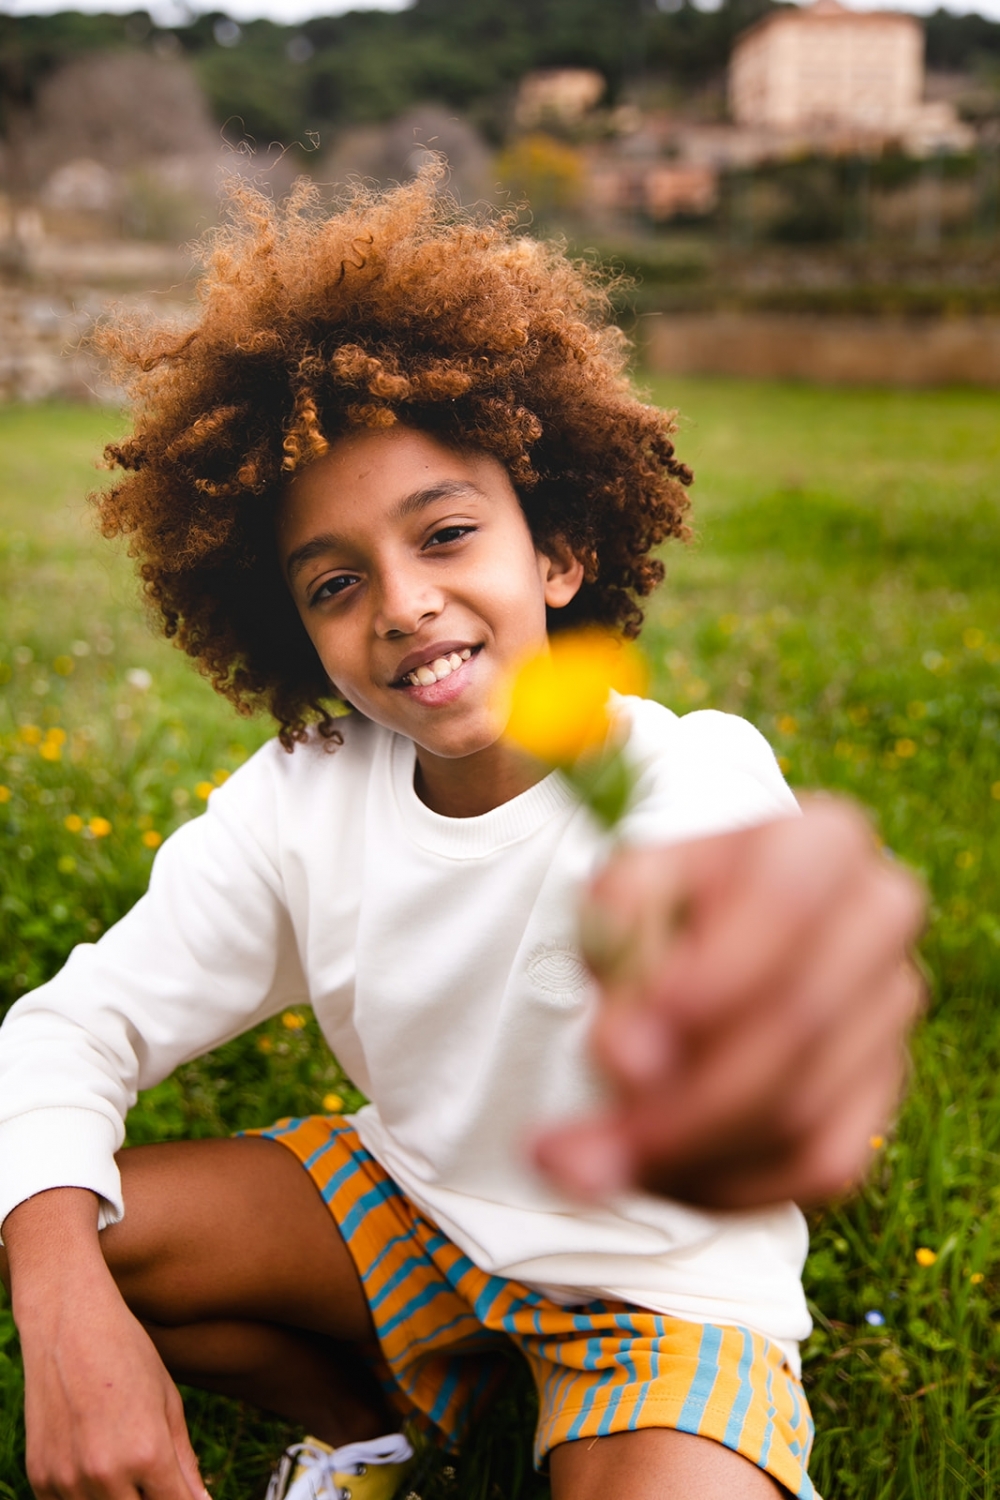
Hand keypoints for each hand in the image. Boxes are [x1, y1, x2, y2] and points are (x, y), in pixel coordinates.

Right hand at [5, 1189, 208, 1499]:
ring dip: (120, 1499)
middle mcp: (106, 1473)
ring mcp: (67, 1479)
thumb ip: (184, 1459)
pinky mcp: (41, 1476)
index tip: (190, 1497)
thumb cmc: (126, 1352)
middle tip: (157, 1479)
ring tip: (126, 1463)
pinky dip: (86, 1496)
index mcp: (147, 1452)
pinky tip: (96, 1465)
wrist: (67, 1320)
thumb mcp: (167, 1400)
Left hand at [535, 799, 925, 1208]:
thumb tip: (626, 1057)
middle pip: (796, 1025)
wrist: (722, 932)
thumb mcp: (625, 891)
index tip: (617, 1051)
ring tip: (583, 1166)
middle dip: (678, 1103)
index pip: (785, 906)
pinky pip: (821, 1165)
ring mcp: (892, 1009)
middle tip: (571, 1147)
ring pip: (802, 1111)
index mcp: (823, 841)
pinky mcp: (886, 1089)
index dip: (708, 982)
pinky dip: (729, 1188)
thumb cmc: (668, 906)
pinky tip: (648, 1179)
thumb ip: (616, 943)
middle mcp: (880, 918)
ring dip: (683, 1157)